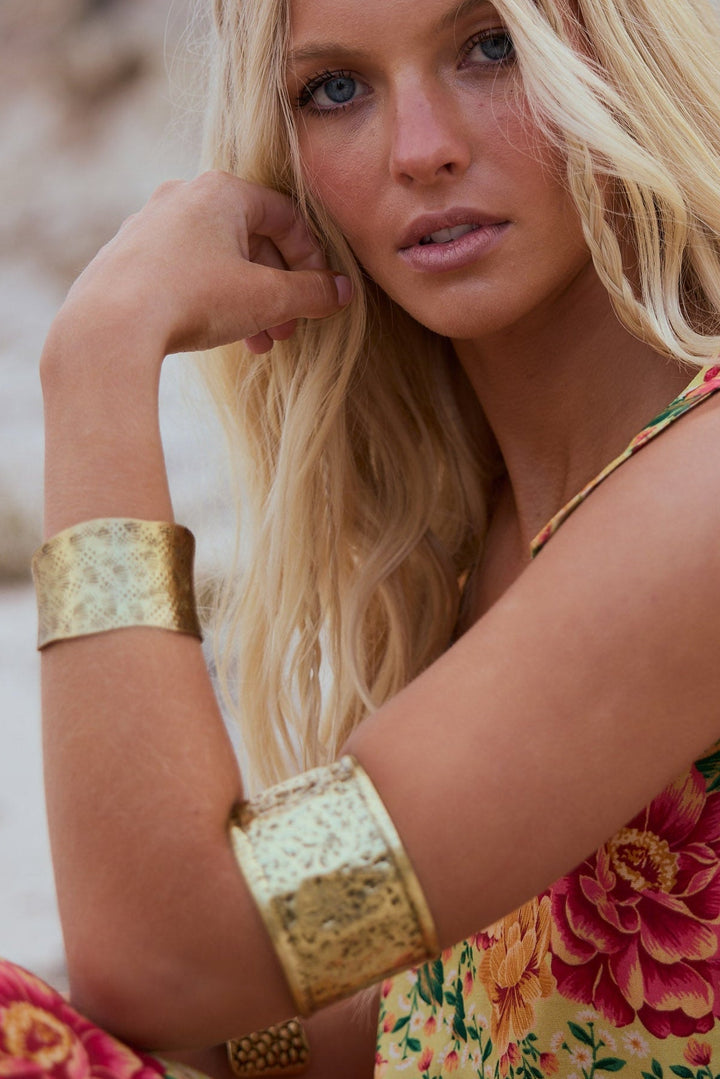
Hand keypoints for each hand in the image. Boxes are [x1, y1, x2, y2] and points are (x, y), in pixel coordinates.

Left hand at [58, 170, 350, 357]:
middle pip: (251, 239)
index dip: (312, 258)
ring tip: (260, 343)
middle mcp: (182, 196)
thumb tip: (344, 292)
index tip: (321, 295)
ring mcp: (149, 226)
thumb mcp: (267, 300)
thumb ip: (312, 294)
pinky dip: (211, 299)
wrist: (110, 327)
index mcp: (221, 191)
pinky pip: (184, 272)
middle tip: (289, 328)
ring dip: (248, 300)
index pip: (286, 215)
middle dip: (278, 288)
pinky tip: (219, 336)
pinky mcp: (127, 258)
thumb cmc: (194, 300)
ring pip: (217, 259)